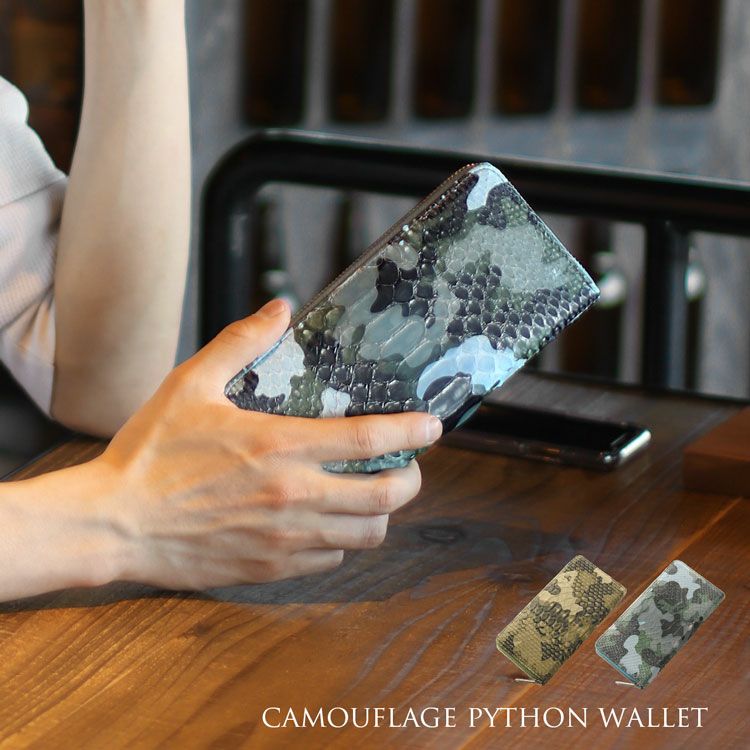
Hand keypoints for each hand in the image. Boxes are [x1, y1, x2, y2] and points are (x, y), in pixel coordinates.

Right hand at [99, 299, 441, 588]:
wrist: (114, 524)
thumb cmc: (150, 453)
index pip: (368, 440)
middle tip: (407, 465)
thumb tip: (280, 308)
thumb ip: (242, 343)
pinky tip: (328, 521)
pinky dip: (343, 540)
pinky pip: (331, 560)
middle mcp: (292, 496)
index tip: (433, 425)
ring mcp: (285, 539)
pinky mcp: (271, 568)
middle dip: (410, 479)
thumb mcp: (191, 384)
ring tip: (370, 493)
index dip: (411, 432)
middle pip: (384, 496)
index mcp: (279, 447)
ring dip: (380, 512)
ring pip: (366, 535)